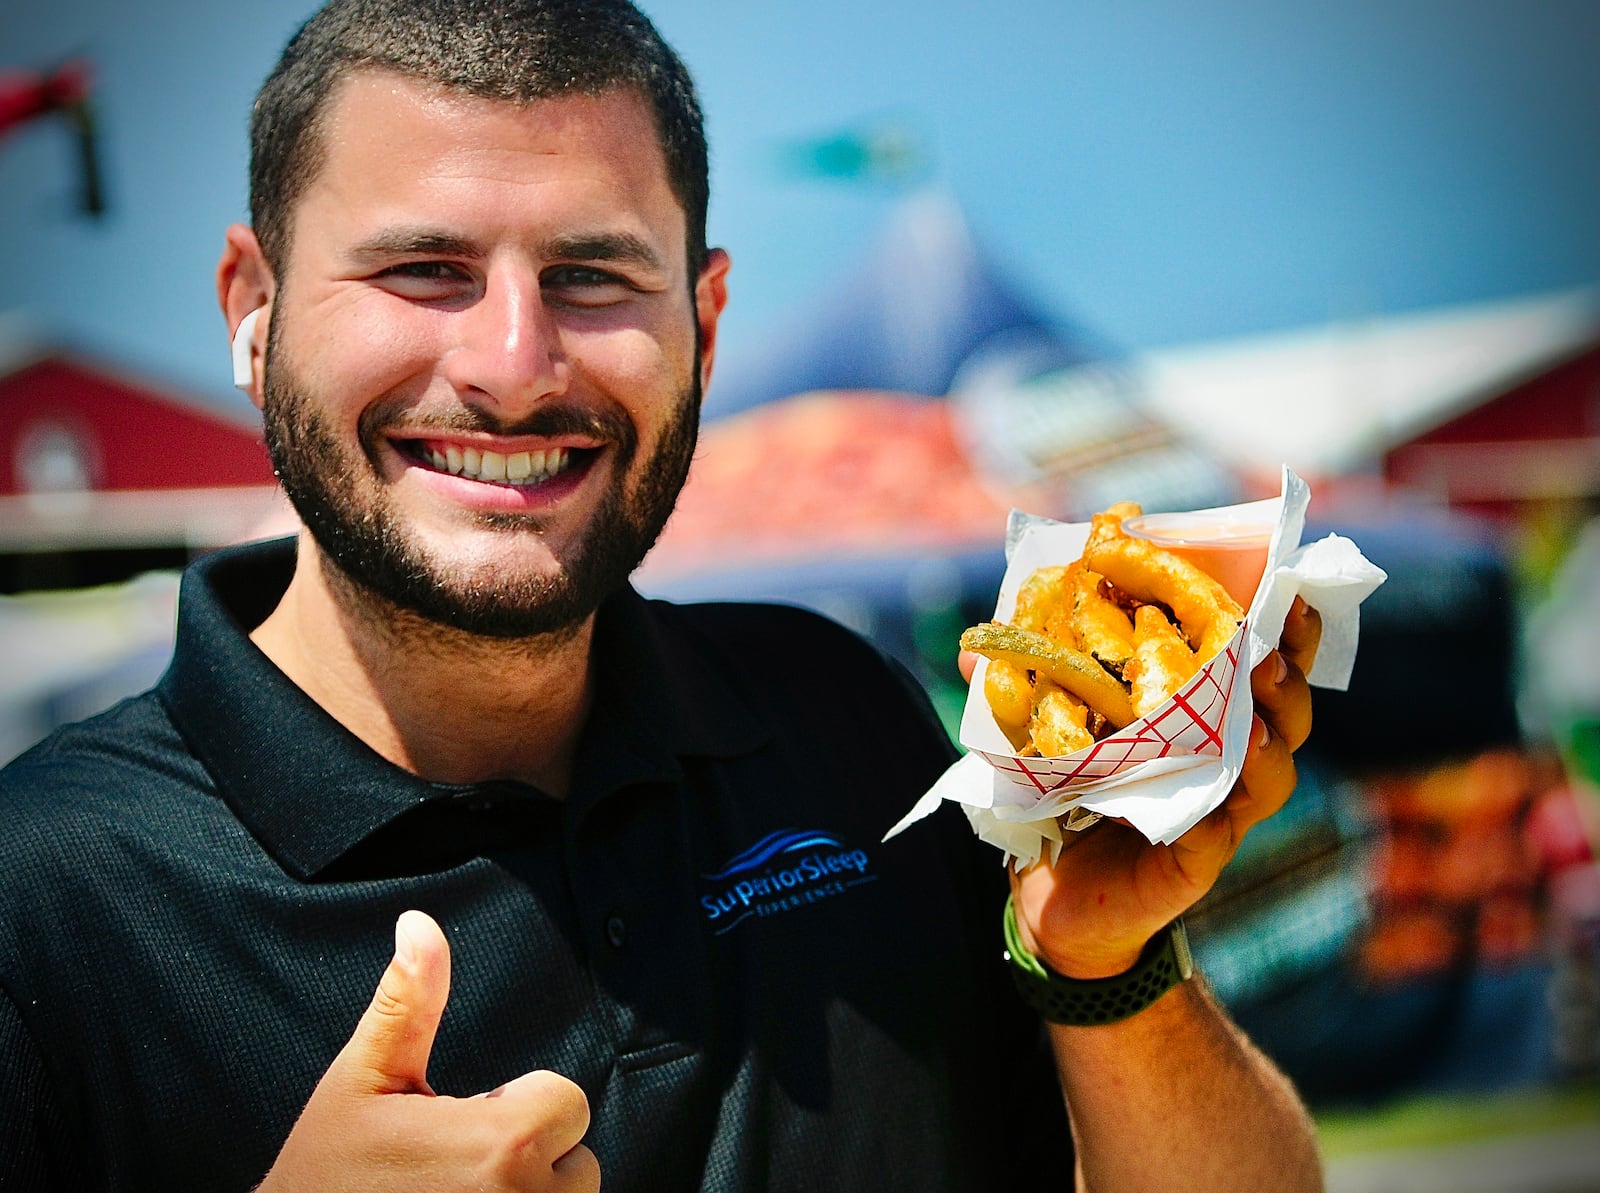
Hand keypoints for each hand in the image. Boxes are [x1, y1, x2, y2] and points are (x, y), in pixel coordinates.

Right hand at [257, 911, 598, 1192]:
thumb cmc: (325, 1172)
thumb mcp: (362, 1080)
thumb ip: (407, 1002)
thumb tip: (419, 925)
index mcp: (500, 1144)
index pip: (568, 1102)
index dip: (520, 1104)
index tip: (468, 1122)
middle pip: (580, 1162)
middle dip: (533, 1157)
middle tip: (461, 1169)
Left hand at [1012, 596, 1322, 979]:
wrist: (1054, 899)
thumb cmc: (1064, 804)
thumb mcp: (1047, 737)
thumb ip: (1020, 692)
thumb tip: (973, 653)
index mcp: (1198, 721)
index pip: (1257, 671)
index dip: (1285, 637)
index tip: (1290, 593)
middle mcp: (1219, 765)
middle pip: (1282, 719)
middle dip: (1285, 682)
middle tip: (1266, 655)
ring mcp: (1214, 817)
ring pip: (1266, 780)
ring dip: (1267, 748)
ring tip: (1258, 723)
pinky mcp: (1192, 867)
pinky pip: (1216, 840)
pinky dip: (1216, 820)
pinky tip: (1215, 805)